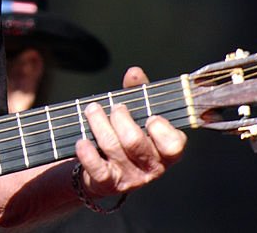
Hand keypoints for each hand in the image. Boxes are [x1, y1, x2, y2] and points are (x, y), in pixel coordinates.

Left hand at [74, 66, 186, 199]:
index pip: (174, 146)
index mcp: (166, 151)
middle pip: (134, 141)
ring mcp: (130, 178)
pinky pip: (97, 168)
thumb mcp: (137, 114)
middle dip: (120, 118)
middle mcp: (151, 167)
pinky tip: (82, 141)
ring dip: (98, 123)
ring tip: (92, 110)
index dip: (162, 130)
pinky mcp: (108, 184)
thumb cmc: (126, 135)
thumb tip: (135, 73)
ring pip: (112, 147)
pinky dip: (87, 152)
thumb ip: (139, 92)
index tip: (150, 116)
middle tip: (115, 107)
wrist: (104, 170)